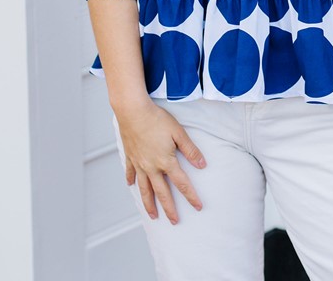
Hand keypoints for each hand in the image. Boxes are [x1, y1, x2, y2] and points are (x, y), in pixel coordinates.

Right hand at [114, 99, 206, 223]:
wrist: (133, 111)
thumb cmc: (157, 119)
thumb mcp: (178, 132)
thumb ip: (190, 150)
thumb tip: (202, 164)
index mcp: (166, 161)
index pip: (182, 183)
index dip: (191, 196)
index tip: (198, 207)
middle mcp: (151, 167)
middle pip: (162, 192)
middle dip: (169, 208)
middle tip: (174, 221)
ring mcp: (139, 163)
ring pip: (144, 189)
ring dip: (149, 203)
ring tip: (152, 215)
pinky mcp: (130, 156)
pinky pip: (131, 172)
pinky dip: (131, 180)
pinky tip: (131, 186)